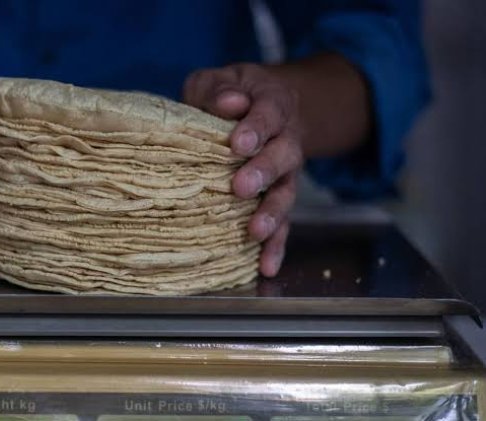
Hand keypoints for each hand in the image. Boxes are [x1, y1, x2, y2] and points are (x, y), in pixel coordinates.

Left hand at [183, 63, 303, 276]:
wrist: (268, 104)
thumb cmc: (232, 95)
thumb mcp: (219, 80)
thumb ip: (218, 89)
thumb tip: (230, 103)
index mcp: (272, 104)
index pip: (268, 113)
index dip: (255, 128)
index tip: (238, 142)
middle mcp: (286, 140)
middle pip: (283, 155)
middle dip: (264, 171)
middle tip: (241, 187)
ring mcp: (286, 172)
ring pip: (286, 192)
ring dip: (273, 213)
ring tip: (256, 232)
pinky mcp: (279, 197)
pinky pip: (284, 223)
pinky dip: (277, 245)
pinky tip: (266, 267)